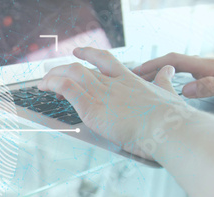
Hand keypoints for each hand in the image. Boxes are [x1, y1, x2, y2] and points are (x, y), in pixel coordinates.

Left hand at [38, 47, 195, 159]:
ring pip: (71, 75)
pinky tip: (44, 87)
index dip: (89, 53)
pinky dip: (53, 84)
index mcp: (129, 80)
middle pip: (81, 68)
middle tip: (52, 74)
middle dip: (63, 70)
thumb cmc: (170, 118)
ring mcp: (102, 94)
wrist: (167, 128)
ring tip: (43, 82)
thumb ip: (163, 81)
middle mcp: (112, 84)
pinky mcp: (92, 108)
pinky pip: (67, 88)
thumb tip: (168, 71)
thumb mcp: (168, 92)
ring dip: (53, 77)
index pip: (105, 59)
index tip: (78, 51)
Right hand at [132, 53, 213, 97]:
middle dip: (152, 67)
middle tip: (134, 76)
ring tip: (146, 80)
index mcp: (205, 65)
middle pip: (172, 62)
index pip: (173, 60)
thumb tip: (185, 90)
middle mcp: (203, 63)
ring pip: (177, 66)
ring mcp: (205, 68)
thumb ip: (208, 86)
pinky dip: (171, 74)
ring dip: (160, 71)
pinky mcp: (207, 73)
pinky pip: (184, 70)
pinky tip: (167, 81)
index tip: (138, 71)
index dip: (154, 64)